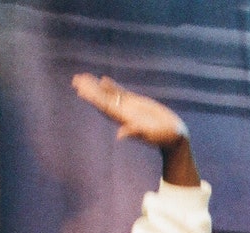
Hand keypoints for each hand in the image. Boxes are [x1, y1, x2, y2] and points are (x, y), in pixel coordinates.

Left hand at [71, 74, 199, 185]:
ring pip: (109, 94)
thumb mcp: (151, 135)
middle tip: (75, 79)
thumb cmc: (164, 138)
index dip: (93, 98)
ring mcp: (129, 107)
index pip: (105, 106)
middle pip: (102, 99)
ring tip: (83, 77)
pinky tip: (102, 80)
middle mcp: (123, 113)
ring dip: (96, 86)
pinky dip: (111, 86)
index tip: (80, 90)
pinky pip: (121, 93)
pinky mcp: (137, 103)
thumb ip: (136, 133)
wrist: (174, 136)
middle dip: (89, 89)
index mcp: (124, 119)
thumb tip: (120, 135)